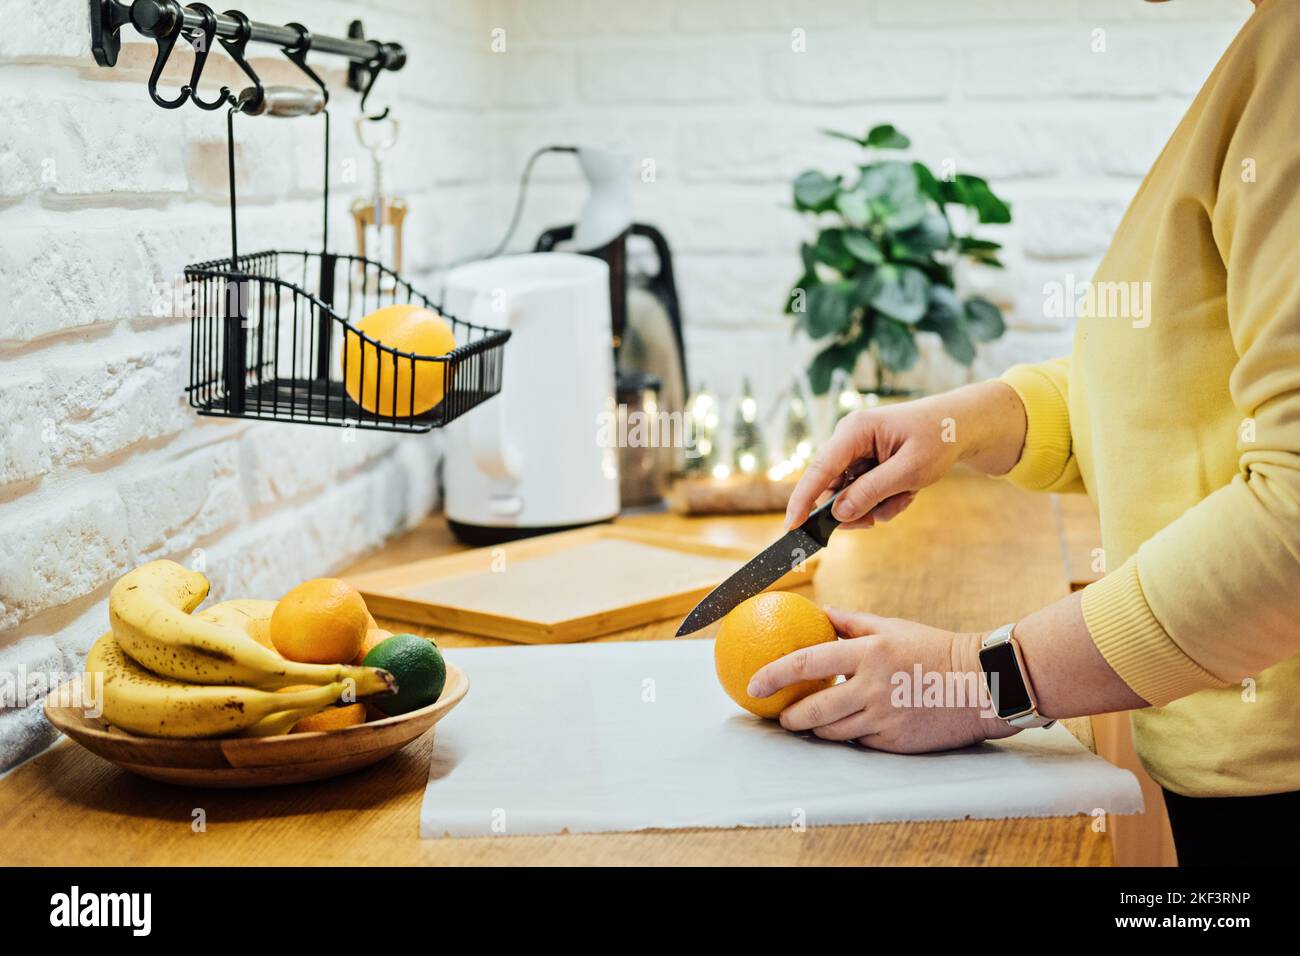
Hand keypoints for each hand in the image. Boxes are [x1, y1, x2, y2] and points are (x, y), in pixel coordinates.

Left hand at [746, 608, 1018, 753]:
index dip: (774, 674)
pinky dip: (847, 735)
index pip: (807, 663)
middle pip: (813, 710)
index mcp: (868, 653)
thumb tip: (819, 612)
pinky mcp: (895, 740)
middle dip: (788, 716)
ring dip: (814, 728)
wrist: (981, 684)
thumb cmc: (934, 649)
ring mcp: (884, 717)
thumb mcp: (892, 627)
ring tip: (803, 721)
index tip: (753, 681)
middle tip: (778, 713)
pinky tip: (842, 728)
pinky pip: (859, 741)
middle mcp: (872, 687)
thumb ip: (851, 622)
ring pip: (832, 731)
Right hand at [784, 381, 1026, 529]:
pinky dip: (885, 500)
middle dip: (856, 509)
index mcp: (854, 430)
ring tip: (905, 498)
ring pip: (850, 496)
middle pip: (833, 488)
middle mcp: (849, 440)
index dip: (802, 500)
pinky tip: (906, 492)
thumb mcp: (910, 470)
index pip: (819, 469)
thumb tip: (839, 513)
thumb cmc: (939, 438)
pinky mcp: (867, 463)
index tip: (791, 527)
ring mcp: (857, 452)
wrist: (963, 425)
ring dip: (877, 506)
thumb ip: (872, 492)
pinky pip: (865, 493)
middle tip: (876, 521)